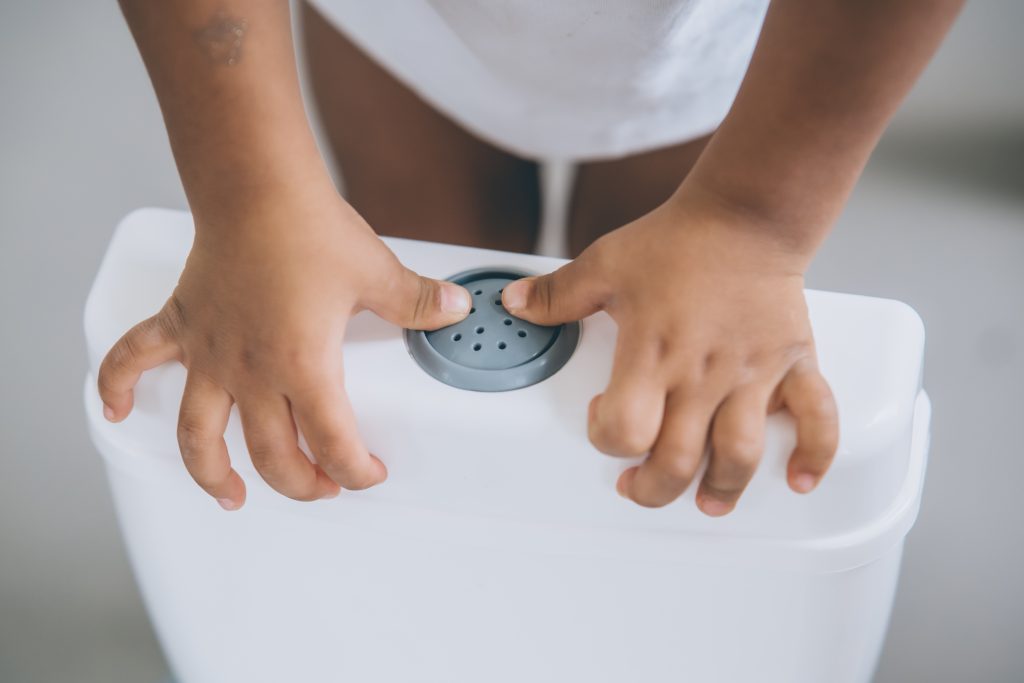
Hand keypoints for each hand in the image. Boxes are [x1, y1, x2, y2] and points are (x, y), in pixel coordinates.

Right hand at [98, 189, 471, 509]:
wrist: (256, 186)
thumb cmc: (308, 227)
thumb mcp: (377, 272)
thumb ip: (419, 301)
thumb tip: (458, 310)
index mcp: (302, 366)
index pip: (332, 442)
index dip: (355, 470)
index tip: (369, 474)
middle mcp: (250, 371)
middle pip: (271, 455)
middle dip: (300, 483)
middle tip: (320, 487)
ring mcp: (209, 354)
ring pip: (198, 434)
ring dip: (211, 472)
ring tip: (230, 495)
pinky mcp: (182, 326)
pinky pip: (133, 362)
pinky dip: (117, 389)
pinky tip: (115, 414)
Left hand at [501, 189, 838, 514]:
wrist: (746, 216)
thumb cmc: (679, 242)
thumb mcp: (604, 264)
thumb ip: (557, 295)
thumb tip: (514, 304)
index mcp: (653, 352)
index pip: (625, 430)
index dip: (607, 440)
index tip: (604, 423)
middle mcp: (702, 373)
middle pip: (678, 461)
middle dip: (654, 489)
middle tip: (642, 486)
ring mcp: (751, 373)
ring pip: (741, 454)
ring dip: (724, 488)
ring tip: (708, 500)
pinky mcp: (792, 363)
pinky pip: (817, 418)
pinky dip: (815, 455)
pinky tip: (799, 479)